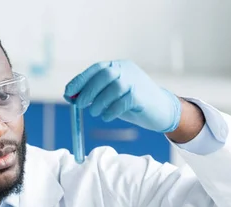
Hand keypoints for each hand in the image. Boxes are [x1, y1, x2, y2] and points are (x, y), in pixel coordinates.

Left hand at [64, 60, 181, 132]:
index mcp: (118, 66)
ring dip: (99, 102)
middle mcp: (127, 70)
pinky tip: (107, 117)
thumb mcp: (111, 96)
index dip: (80, 80)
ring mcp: (136, 81)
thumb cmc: (132, 103)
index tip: (68, 93)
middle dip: (88, 90)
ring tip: (95, 113)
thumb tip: (71, 97)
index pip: (96, 69)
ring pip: (114, 87)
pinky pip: (124, 102)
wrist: (162, 110)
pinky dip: (111, 111)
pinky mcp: (142, 96)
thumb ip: (95, 94)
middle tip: (80, 105)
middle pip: (104, 74)